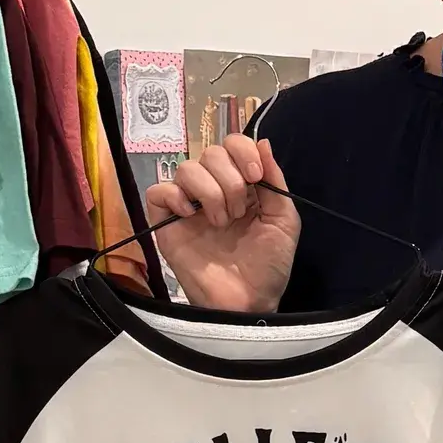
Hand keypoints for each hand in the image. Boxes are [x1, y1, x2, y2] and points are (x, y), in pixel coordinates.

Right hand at [142, 136, 301, 314]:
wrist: (248, 301)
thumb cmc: (268, 266)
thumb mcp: (283, 220)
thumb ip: (275, 180)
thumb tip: (263, 141)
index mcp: (242, 185)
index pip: (232, 144)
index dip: (242, 151)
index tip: (254, 177)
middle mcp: (213, 190)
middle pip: (209, 153)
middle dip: (229, 179)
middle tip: (237, 213)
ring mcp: (188, 206)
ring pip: (186, 168)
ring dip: (209, 192)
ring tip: (220, 222)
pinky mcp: (166, 223)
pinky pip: (158, 191)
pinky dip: (175, 197)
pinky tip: (190, 216)